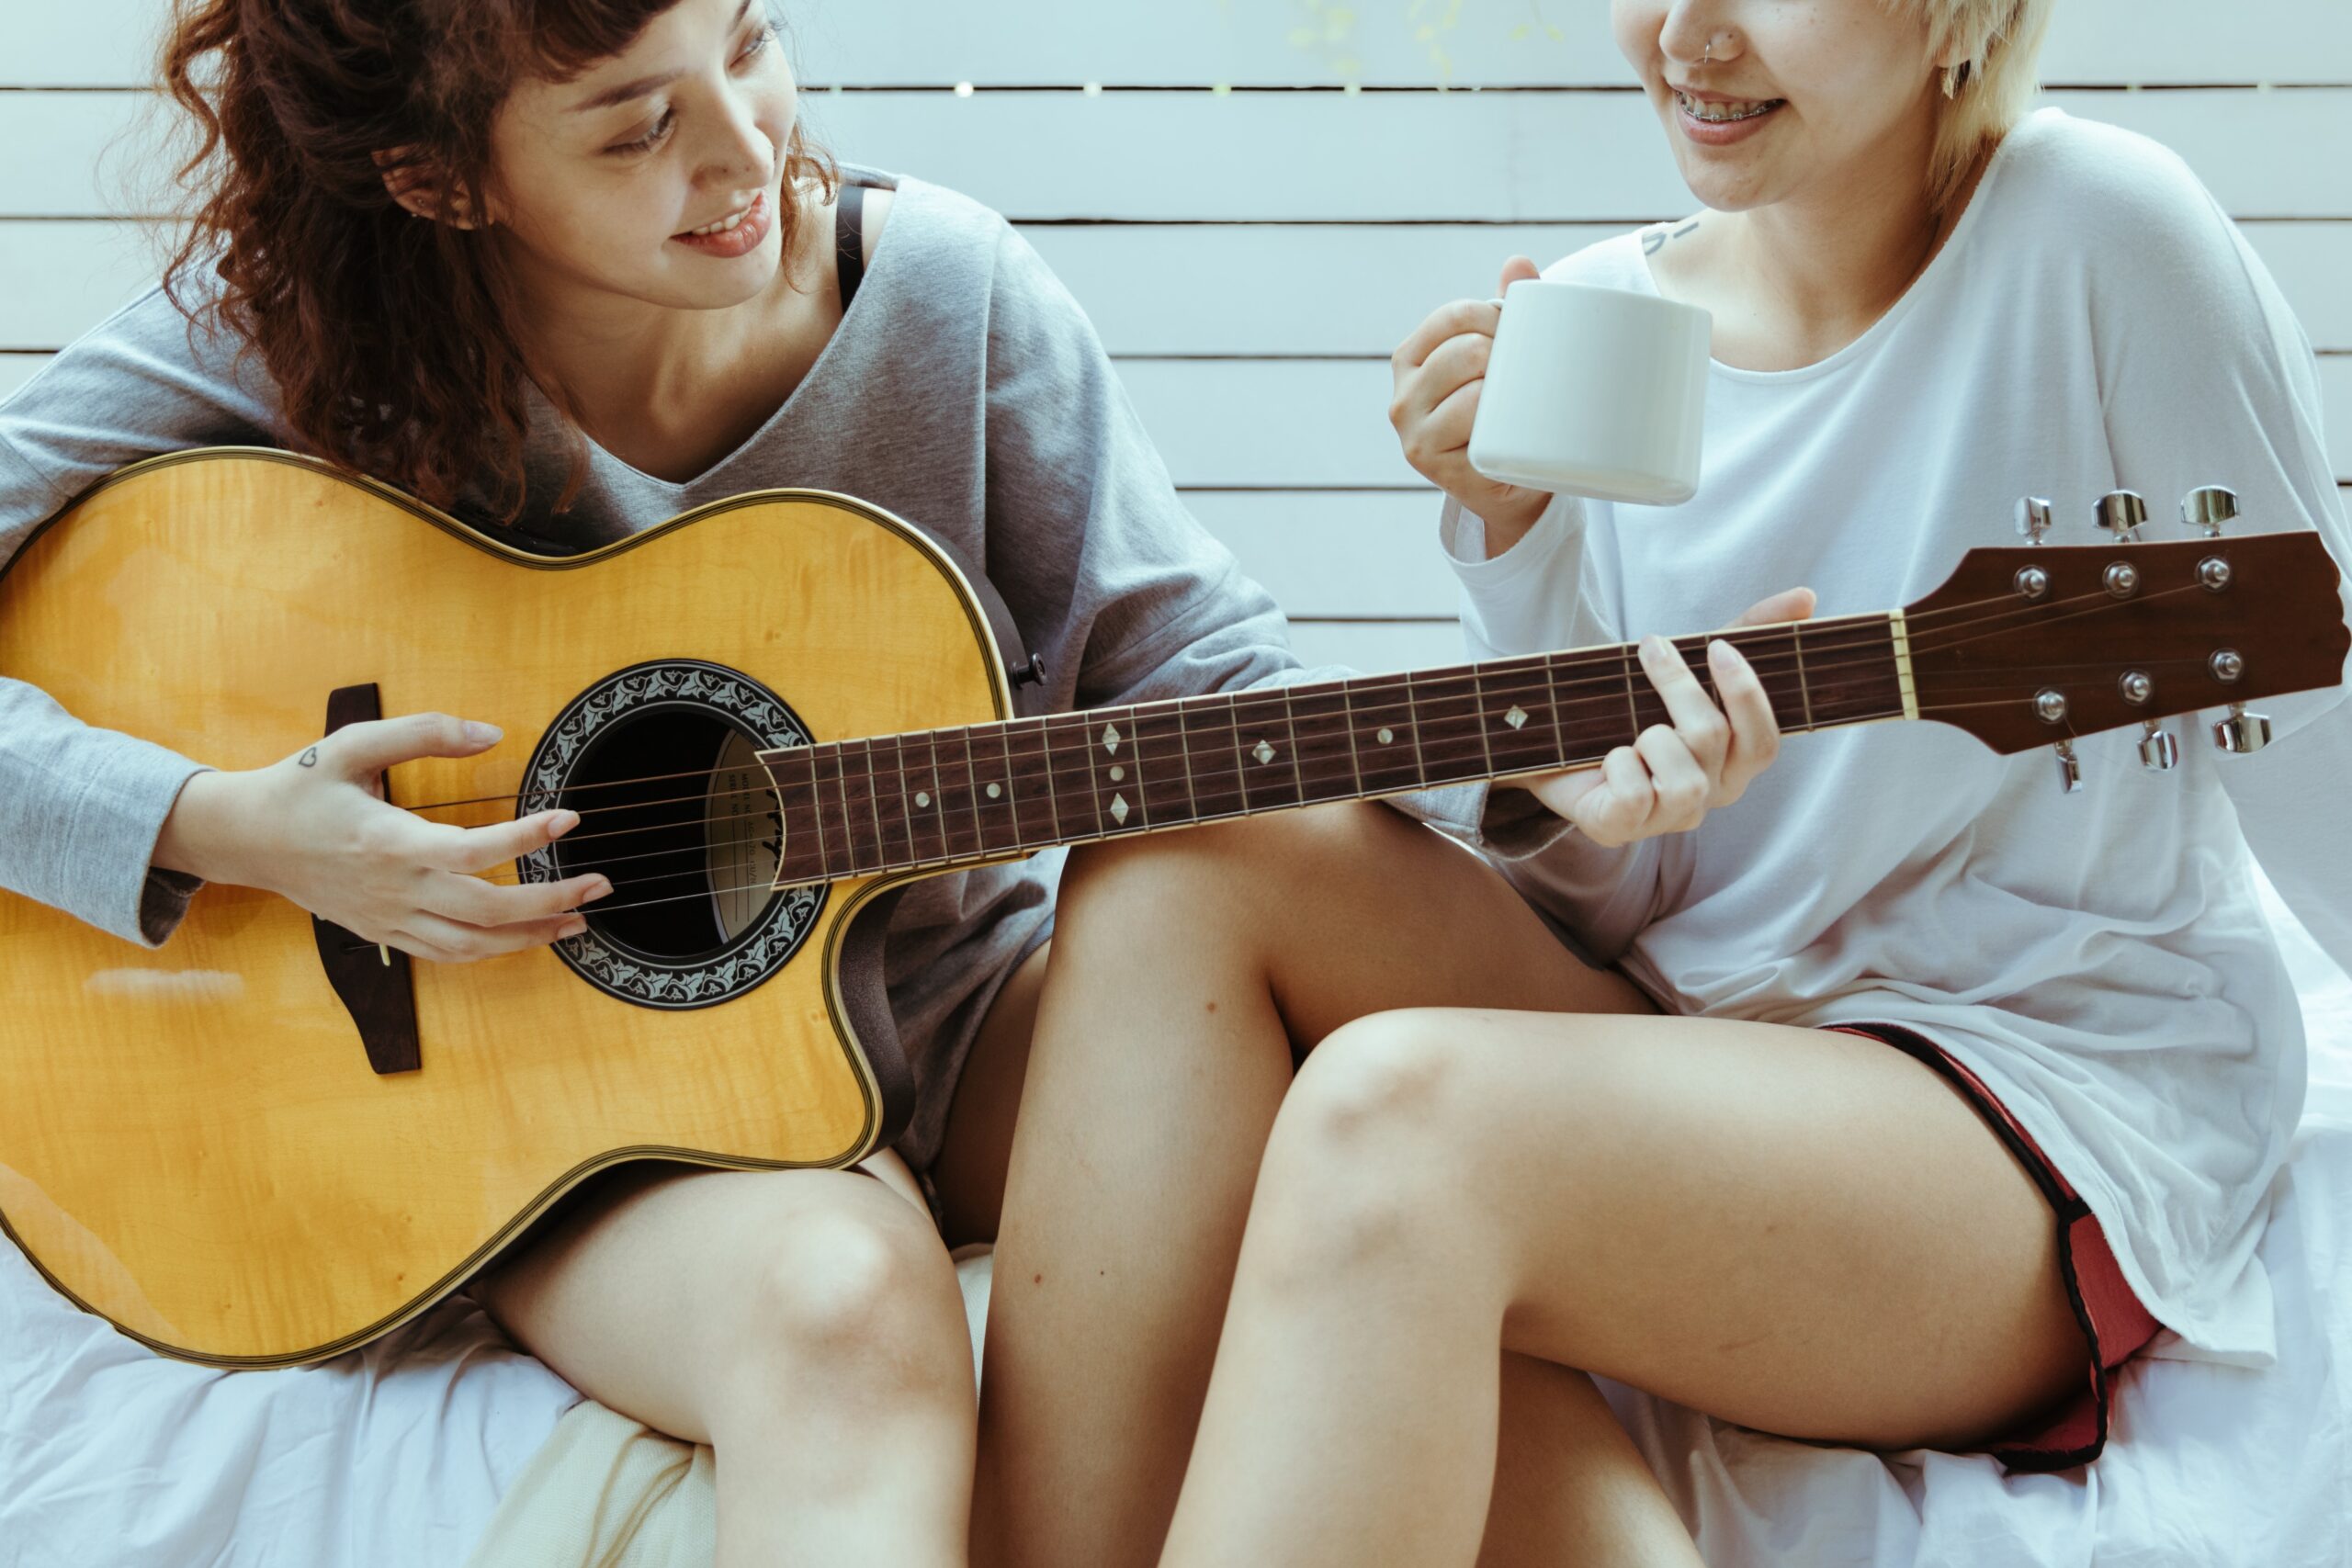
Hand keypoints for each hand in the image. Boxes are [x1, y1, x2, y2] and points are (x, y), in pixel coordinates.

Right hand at [154, 712, 612, 962]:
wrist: (247, 840)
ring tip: (578, 920)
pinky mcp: (387, 933)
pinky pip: (450, 954)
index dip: (525, 838)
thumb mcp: (353, 743)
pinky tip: (529, 935)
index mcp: (387, 842)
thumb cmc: (302, 786)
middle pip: (486, 910)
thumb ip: (424, 732)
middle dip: (550, 901)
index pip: (472, 850)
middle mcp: (393, 889)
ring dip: (532, 937)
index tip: (568, 818)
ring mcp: (390, 919)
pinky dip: (494, 950)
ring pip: (473, 945)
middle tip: (599, 883)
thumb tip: (492, 733)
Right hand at [1389, 255, 1550, 551]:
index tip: (1517, 338)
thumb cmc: (1503, 414)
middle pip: (1467, 348)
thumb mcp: (1500, 359)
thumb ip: (1506, 311)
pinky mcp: (1430, 463)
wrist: (1507, 487)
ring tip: (1520, 402)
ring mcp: (1412, 431)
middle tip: (1526, 376)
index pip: (1455, 315)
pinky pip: (1474, 424)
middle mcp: (1402, 394)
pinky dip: (1498, 420)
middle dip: (1506, 355)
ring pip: (1473, 385)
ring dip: (1506, 389)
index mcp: (1411, 358)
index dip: (1496, 317)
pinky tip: (1509, 426)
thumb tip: (1518, 263)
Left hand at [1521, 587, 1816, 846]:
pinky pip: (1633, 796)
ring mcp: (1666, 819)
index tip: (1716, 646)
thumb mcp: (1692, 667)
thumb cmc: (1634, 709)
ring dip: (1649, 736)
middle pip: (1715, 741)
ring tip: (1629, 731)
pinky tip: (1607, 762)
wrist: (1555, 742)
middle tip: (1652, 648)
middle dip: (1681, 688)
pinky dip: (1617, 766)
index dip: (1746, 694)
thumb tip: (1808, 598)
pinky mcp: (1620, 829)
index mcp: (1732, 765)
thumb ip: (1748, 633)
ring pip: (1682, 777)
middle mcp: (1708, 797)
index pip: (1764, 742)